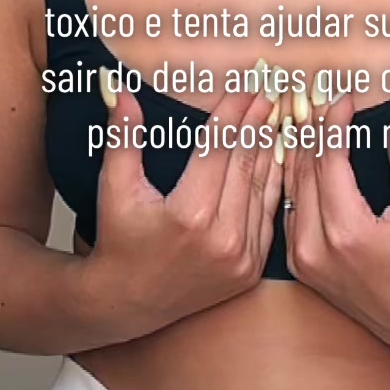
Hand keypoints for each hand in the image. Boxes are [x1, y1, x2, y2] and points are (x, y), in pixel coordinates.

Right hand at [82, 64, 282, 341]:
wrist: (127, 302)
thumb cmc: (119, 240)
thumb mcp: (114, 188)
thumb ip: (124, 139)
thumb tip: (125, 94)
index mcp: (190, 214)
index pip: (219, 149)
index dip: (234, 114)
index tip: (246, 88)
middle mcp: (222, 238)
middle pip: (244, 164)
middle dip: (256, 124)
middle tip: (267, 93)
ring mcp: (241, 257)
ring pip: (261, 188)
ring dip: (269, 149)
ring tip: (275, 117)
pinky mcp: (250, 269)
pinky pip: (266, 215)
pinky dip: (271, 183)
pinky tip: (273, 158)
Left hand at [281, 84, 389, 354]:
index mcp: (346, 230)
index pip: (328, 158)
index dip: (333, 122)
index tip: (343, 98)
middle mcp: (315, 245)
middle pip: (304, 169)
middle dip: (312, 129)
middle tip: (319, 97)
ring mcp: (303, 257)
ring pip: (292, 187)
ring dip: (299, 150)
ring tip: (308, 117)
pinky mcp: (299, 264)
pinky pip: (291, 209)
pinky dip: (296, 178)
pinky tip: (304, 155)